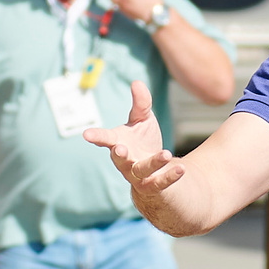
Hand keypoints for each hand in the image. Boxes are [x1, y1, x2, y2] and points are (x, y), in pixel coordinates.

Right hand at [82, 83, 184, 214]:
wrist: (156, 170)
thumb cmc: (144, 141)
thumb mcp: (144, 119)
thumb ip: (141, 103)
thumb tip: (136, 82)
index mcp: (118, 142)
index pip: (105, 138)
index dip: (96, 136)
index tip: (86, 134)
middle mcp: (124, 161)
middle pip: (119, 159)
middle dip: (118, 154)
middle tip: (119, 148)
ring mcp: (137, 176)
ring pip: (141, 170)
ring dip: (152, 163)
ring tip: (165, 154)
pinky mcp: (152, 186)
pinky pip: (160, 183)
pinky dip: (170, 176)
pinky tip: (181, 168)